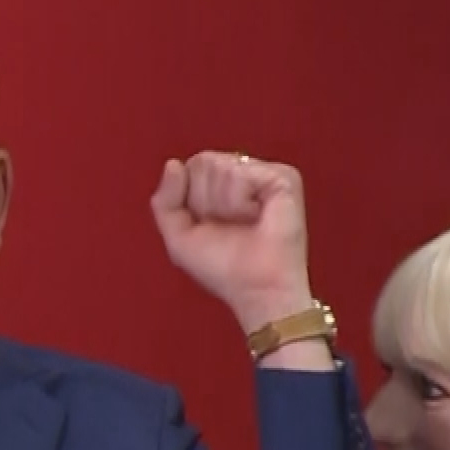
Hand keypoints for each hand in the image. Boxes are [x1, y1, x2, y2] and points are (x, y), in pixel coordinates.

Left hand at [151, 152, 313, 330]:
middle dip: (205, 201)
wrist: (255, 287)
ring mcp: (264, 173)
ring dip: (223, 205)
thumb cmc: (223, 267)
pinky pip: (241, 172)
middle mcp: (243, 173)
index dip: (191, 200)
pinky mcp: (284, 177)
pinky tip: (257, 217)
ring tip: (245, 224)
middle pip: (202, 162)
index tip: (209, 225)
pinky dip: (240, 202)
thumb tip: (173, 164)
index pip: (190, 167)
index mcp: (220, 184)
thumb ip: (165, 201)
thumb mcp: (178, 237)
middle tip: (228, 225)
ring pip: (220, 166)